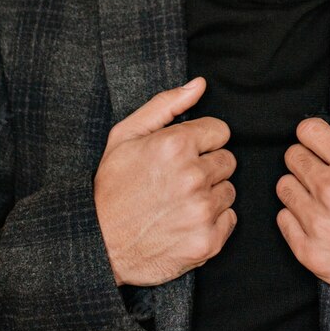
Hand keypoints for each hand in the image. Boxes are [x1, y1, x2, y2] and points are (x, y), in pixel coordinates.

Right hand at [94, 77, 236, 286]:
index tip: (184, 154)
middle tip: (178, 181)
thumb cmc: (111, 188)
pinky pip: (230, 219)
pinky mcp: (208, 240)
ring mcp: (202, 211)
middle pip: (228, 161)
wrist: (98, 245)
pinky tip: (186, 222)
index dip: (202, 141)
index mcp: (175, 145)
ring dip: (210, 194)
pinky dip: (213, 222)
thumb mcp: (125, 136)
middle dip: (207, 167)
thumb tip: (199, 85)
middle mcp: (193, 177)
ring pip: (229, 191)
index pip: (220, 131)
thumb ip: (165, 105)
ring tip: (179, 202)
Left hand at [275, 79, 329, 316]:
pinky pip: (282, 220)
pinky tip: (324, 223)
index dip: (318, 137)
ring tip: (328, 201)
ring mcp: (317, 224)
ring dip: (301, 190)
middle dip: (309, 161)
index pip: (306, 130)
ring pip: (284, 188)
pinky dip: (297, 220)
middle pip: (291, 157)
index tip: (328, 148)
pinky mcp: (310, 253)